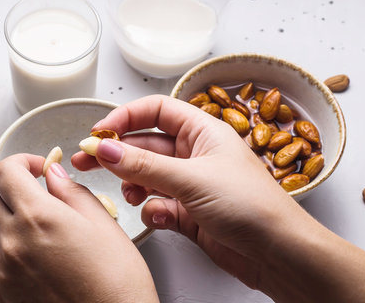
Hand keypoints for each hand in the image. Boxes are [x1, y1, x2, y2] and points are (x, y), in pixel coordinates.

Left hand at [0, 154, 157, 302]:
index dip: (23, 161)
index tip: (40, 168)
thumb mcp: (103, 223)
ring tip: (38, 224)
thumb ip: (72, 191)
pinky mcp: (1, 295)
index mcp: (39, 216)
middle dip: (20, 187)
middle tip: (45, 194)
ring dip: (10, 216)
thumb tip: (53, 174)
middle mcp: (14, 240)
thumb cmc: (117, 281)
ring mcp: (4, 269)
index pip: (6, 171)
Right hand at [72, 95, 308, 288]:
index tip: (100, 131)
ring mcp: (191, 184)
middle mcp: (195, 154)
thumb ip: (144, 165)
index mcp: (203, 132)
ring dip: (134, 184)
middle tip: (86, 160)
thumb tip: (104, 147)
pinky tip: (158, 216)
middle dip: (117, 153)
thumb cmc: (251, 206)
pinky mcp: (190, 212)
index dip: (126, 117)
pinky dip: (152, 210)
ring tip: (129, 194)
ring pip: (148, 176)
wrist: (279, 254)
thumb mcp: (192, 179)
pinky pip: (158, 204)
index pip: (156, 111)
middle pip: (145, 145)